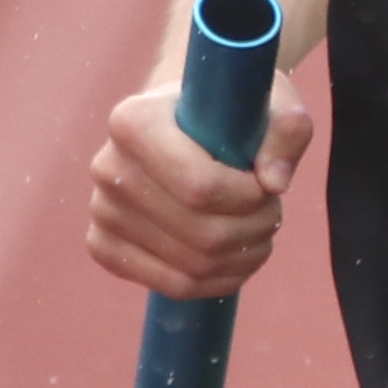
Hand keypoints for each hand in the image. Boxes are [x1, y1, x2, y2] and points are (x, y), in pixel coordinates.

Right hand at [86, 70, 314, 299]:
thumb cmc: (230, 110)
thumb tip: (276, 183)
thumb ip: (286, 130)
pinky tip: (237, 261)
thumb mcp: (271, 102)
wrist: (183, 121)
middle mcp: (107, 166)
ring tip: (261, 235)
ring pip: (190, 265)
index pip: (201, 185)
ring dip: (241, 258)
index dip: (248, 197)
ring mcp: (101, 210)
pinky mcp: (104, 246)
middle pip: (200, 231)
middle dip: (252, 229)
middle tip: (273, 214)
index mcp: (134, 121)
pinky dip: (215, 283)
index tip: (268, 186)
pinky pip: (170, 285)